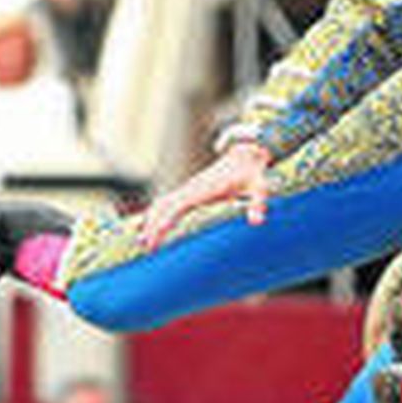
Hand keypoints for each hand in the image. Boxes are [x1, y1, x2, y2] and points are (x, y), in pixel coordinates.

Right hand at [137, 141, 271, 249]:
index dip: (163, 222)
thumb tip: (257, 221)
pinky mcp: (191, 190)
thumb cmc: (252, 175)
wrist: (246, 155)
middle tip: (144, 247)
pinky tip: (152, 226)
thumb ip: (258, 205)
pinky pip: (169, 202)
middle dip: (152, 225)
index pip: (176, 207)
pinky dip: (157, 213)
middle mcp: (192, 188)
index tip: (154, 238)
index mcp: (203, 189)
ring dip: (151, 220)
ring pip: (162, 203)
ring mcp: (189, 188)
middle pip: (163, 206)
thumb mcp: (259, 189)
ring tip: (142, 241)